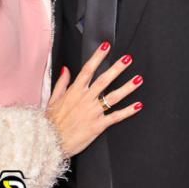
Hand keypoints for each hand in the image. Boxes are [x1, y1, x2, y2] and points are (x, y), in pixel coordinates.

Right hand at [46, 42, 142, 156]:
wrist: (50, 141)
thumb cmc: (51, 121)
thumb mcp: (53, 99)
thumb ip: (61, 83)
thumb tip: (66, 69)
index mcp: (74, 91)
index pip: (88, 69)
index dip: (97, 57)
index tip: (106, 47)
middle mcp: (85, 99)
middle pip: (104, 80)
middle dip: (117, 68)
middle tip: (128, 59)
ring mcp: (93, 112)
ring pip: (113, 97)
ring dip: (127, 87)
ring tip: (138, 79)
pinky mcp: (98, 125)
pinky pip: (116, 117)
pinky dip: (128, 111)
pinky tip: (138, 105)